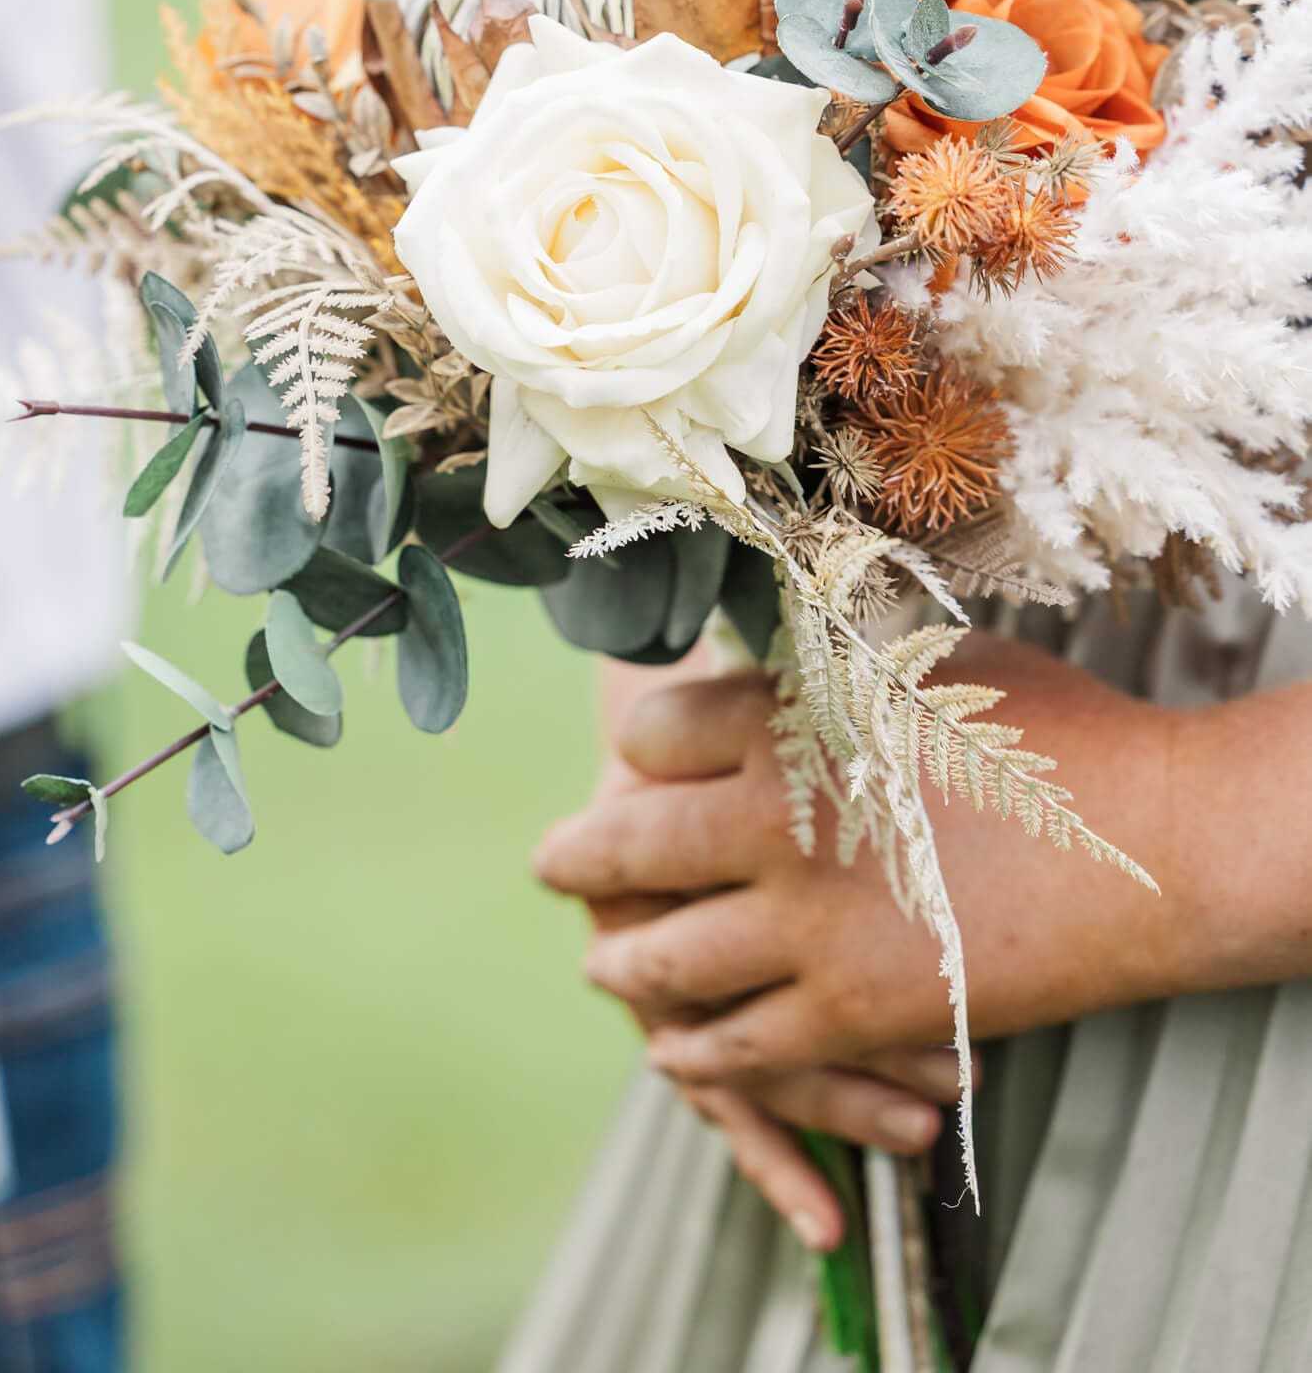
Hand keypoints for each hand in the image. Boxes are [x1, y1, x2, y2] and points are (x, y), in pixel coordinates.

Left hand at [536, 643, 1199, 1197]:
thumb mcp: (922, 663)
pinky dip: (692, 1051)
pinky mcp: (846, 1012)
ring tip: (603, 964)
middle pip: (623, 844)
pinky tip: (673, 1049)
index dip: (638, 749)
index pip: (648, 735)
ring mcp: (802, 925)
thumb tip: (768, 651)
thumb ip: (828, 671)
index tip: (635, 761)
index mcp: (784, 718)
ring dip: (621, 963)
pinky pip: (734, 1046)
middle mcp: (769, 818)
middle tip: (554, 865)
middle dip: (577, 859)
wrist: (1147, 843)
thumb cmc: (1049, 733)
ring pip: (661, 959)